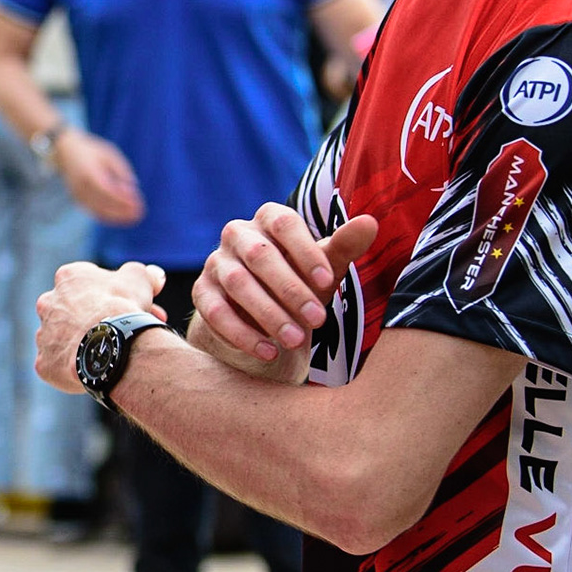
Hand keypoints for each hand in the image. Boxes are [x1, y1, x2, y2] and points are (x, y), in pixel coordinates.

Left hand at [33, 260, 165, 392]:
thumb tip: (155, 275)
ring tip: (109, 354)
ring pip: (64, 338)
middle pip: (75, 311)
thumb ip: (145, 274)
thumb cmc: (123, 307)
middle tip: (124, 333)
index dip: (115, 296)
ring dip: (83, 342)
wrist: (111, 345)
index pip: (90, 285)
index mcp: (68, 278)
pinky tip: (93, 370)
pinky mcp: (45, 362)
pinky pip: (58, 365)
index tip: (134, 308)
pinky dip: (73, 367)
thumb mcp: (141, 280)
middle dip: (98, 319)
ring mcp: (44, 334)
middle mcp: (49, 303)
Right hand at [54, 129, 145, 225]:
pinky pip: (94, 212)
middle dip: (124, 212)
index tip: (139, 203)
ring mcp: (78, 194)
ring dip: (117, 217)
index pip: (109, 191)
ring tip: (133, 219)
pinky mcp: (77, 199)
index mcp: (90, 172)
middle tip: (140, 214)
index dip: (124, 200)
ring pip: (99, 212)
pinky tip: (120, 218)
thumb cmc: (91, 150)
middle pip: (105, 205)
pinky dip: (108, 217)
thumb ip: (122, 169)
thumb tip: (133, 186)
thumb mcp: (109, 153)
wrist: (65, 149)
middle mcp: (82, 186)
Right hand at [191, 203, 377, 370]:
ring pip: (237, 283)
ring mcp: (215, 263)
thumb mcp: (323, 268)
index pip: (284, 223)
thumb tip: (370, 223)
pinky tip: (269, 352)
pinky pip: (215, 311)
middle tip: (317, 320)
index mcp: (268, 219)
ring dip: (268, 314)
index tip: (329, 282)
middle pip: (259, 255)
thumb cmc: (298, 283)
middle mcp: (237, 235)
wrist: (260, 317)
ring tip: (296, 340)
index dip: (305, 252)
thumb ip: (344, 246)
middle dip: (290, 289)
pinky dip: (242, 334)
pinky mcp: (201, 293)